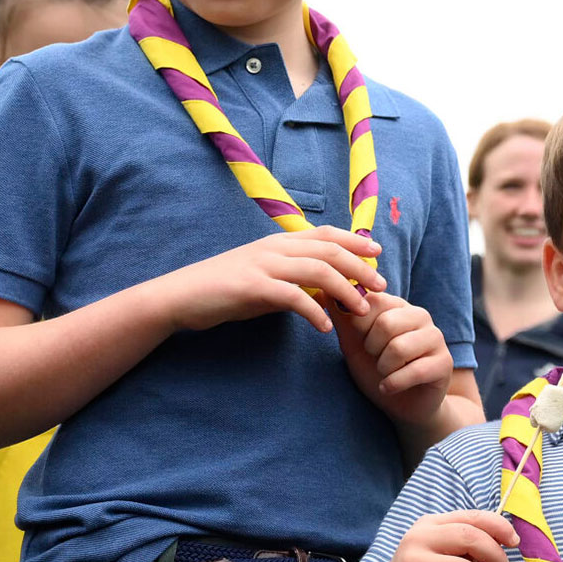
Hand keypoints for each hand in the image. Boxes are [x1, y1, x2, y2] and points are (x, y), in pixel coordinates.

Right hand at [152, 227, 385, 332]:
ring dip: (345, 290)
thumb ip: (294, 279)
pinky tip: (326, 327)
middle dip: (360, 268)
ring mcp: (262, 265)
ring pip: (317, 270)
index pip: (325, 234)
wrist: (180, 297)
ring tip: (361, 310)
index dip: (354, 241)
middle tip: (382, 286)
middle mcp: (274, 248)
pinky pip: (292, 296)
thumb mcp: (265, 278)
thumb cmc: (225, 289)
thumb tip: (327, 290)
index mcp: (279, 242)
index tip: (377, 253)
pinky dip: (314, 311)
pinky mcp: (251, 287)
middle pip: (329, 250)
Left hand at [334, 292, 453, 428]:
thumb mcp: (353, 344)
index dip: (359, 326)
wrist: (401, 406)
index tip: (362, 341)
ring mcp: (436, 338)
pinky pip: (414, 371)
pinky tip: (389, 387)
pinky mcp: (444, 363)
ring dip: (383, 368)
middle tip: (376, 359)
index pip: (373, 301)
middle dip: (372, 349)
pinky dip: (393, 384)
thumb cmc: (376, 370)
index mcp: (397, 306)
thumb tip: (325, 290)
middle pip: (386, 324)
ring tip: (385, 373)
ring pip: (399, 348)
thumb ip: (342, 318)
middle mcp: (420, 316)